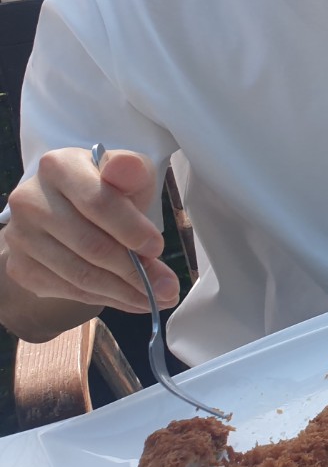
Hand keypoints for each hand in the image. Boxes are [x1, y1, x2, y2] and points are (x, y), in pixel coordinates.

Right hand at [2, 147, 177, 314]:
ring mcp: (21, 236)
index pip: (97, 203)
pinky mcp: (20, 267)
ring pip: (79, 274)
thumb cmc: (108, 188)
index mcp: (58, 167)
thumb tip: (125, 168)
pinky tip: (130, 299)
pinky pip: (68, 291)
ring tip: (156, 298)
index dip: (131, 229)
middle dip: (135, 271)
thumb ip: (131, 171)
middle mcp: (30, 201)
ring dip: (124, 292)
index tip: (158, 248)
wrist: (71, 208)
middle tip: (168, 288)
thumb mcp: (128, 174)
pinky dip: (105, 299)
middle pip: (90, 245)